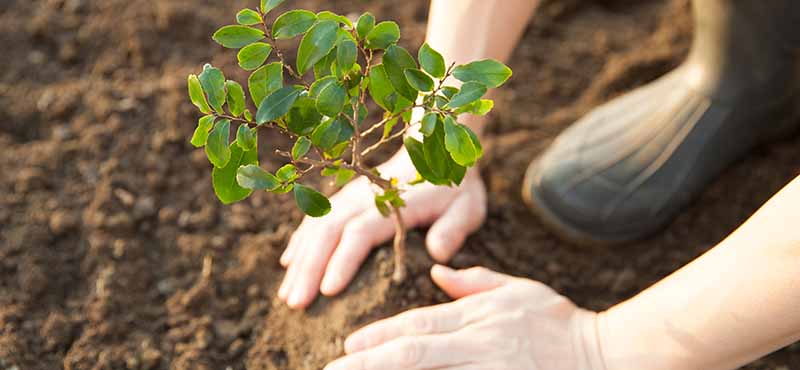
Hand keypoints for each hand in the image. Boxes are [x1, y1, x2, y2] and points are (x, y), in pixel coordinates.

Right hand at [277, 151, 487, 308]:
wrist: (435, 151)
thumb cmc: (454, 188)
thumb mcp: (467, 207)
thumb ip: (453, 229)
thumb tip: (438, 253)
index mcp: (392, 203)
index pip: (360, 233)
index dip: (343, 261)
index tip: (327, 291)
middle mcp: (364, 198)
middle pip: (328, 232)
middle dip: (309, 269)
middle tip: (296, 303)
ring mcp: (349, 196)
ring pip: (316, 227)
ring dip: (300, 261)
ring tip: (286, 295)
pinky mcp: (343, 198)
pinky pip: (315, 218)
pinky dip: (300, 241)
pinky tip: (288, 264)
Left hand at [324, 265, 606, 369]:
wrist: (608, 355)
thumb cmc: (562, 324)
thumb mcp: (519, 291)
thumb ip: (475, 282)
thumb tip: (437, 271)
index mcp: (480, 315)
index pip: (418, 324)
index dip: (380, 335)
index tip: (349, 346)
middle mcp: (480, 343)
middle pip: (413, 352)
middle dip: (368, 362)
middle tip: (332, 369)